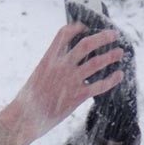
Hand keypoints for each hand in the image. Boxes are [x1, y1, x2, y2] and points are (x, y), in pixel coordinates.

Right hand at [0, 23, 123, 144]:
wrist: (24, 118)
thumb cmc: (27, 101)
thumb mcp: (36, 77)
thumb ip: (50, 68)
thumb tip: (62, 65)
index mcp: (48, 59)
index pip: (63, 34)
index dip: (76, 28)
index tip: (85, 26)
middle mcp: (60, 67)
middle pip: (86, 44)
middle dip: (103, 37)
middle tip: (113, 34)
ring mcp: (70, 80)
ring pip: (96, 62)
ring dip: (111, 55)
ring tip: (119, 52)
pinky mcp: (77, 96)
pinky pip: (100, 85)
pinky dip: (112, 79)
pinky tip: (119, 75)